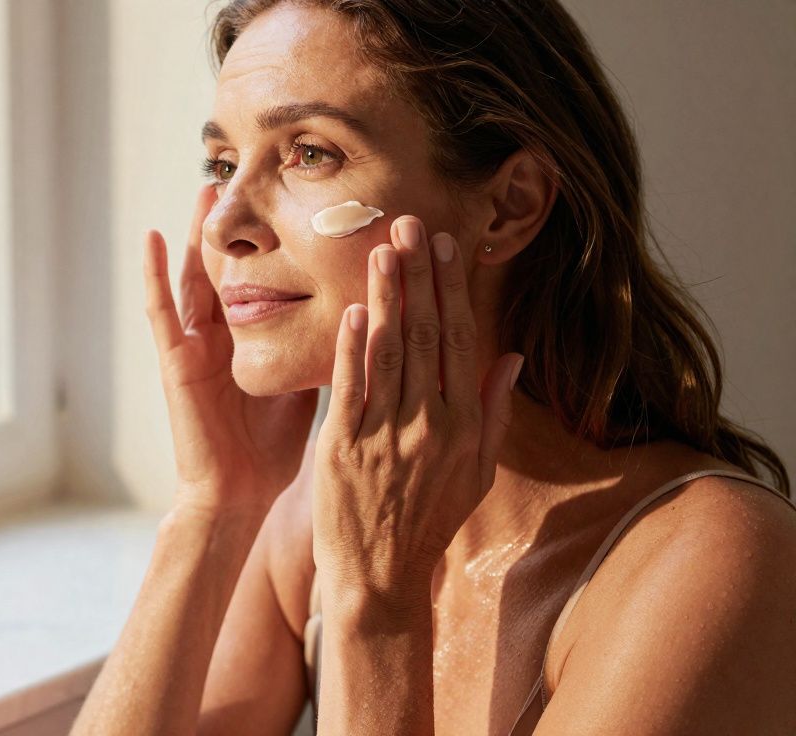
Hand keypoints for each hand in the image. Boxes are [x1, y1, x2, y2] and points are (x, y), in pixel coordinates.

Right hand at [144, 185, 318, 514]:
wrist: (237, 492)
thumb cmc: (269, 449)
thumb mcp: (303, 385)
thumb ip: (319, 351)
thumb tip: (364, 318)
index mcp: (249, 341)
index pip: (262, 278)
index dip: (273, 242)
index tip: (296, 200)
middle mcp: (220, 336)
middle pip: (229, 268)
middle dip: (237, 224)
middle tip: (250, 174)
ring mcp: (194, 345)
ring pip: (195, 276)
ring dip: (196, 232)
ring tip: (207, 188)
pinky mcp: (174, 361)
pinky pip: (161, 311)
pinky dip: (153, 274)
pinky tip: (151, 237)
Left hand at [311, 216, 523, 608]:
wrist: (381, 575)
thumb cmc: (429, 521)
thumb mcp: (477, 472)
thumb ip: (494, 411)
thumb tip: (510, 356)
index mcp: (465, 426)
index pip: (460, 341)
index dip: (452, 289)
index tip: (446, 246)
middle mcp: (430, 425)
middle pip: (426, 335)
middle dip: (419, 276)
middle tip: (410, 225)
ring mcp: (385, 435)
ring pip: (388, 352)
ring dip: (386, 297)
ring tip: (380, 249)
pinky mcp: (342, 447)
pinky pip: (348, 387)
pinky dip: (351, 347)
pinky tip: (352, 310)